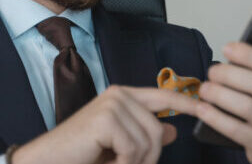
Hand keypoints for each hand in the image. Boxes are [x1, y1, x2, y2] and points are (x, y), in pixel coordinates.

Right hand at [11, 85, 198, 163]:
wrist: (46, 162)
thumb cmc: (80, 155)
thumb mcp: (119, 146)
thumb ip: (145, 135)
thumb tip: (171, 130)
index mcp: (122, 97)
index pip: (162, 96)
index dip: (185, 103)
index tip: (205, 108)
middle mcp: (118, 95)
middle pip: (157, 130)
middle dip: (147, 157)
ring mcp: (112, 104)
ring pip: (148, 142)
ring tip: (111, 163)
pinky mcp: (106, 118)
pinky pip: (133, 149)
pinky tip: (104, 163)